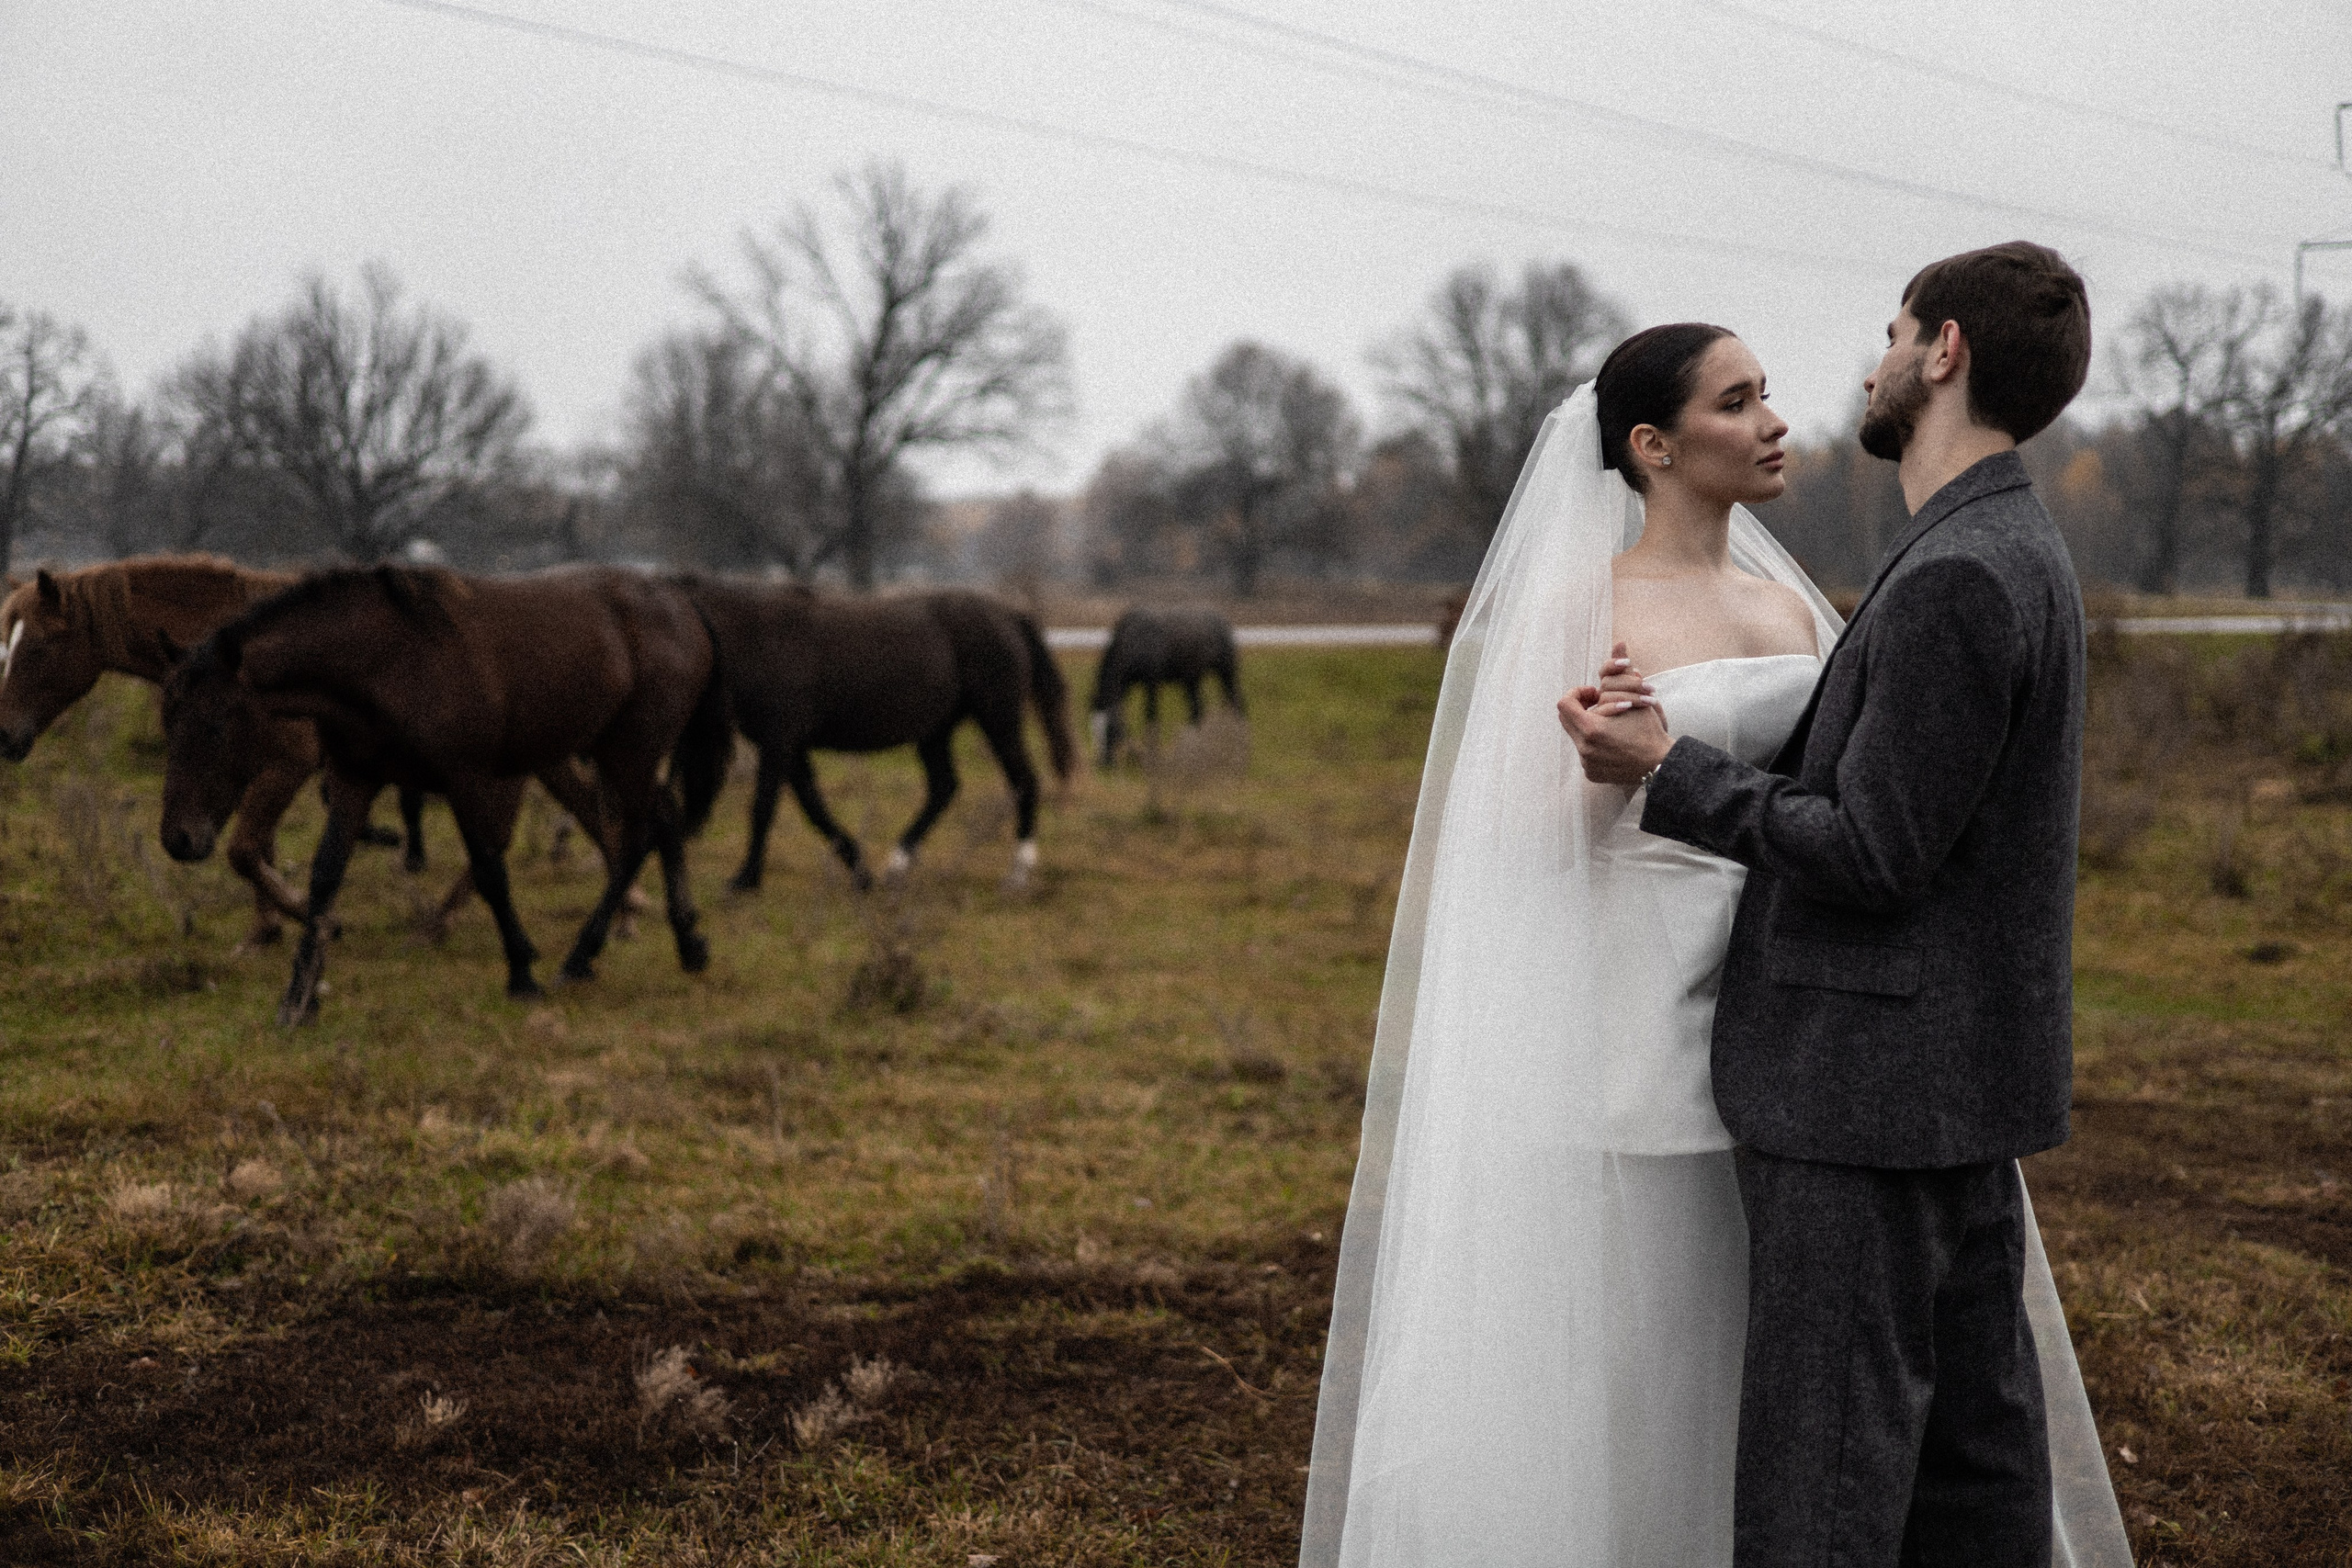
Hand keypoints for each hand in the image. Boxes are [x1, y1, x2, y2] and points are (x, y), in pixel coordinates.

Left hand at [1558, 643, 1672, 785]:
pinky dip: (1595, 744)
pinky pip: (1585, 753)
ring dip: (1589, 725)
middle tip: (1600, 704)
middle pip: (1566, 719)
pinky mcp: (1592, 774)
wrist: (1662, 764)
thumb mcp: (1636, 696)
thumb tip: (1618, 643)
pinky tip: (1614, 742)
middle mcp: (1584, 749)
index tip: (1596, 693)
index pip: (1564, 703)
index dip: (1579, 693)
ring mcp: (1587, 763)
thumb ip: (1622, 671)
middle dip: (1581, 708)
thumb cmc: (1650, 729)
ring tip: (1610, 722)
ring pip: (1576, 735)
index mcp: (1591, 729)